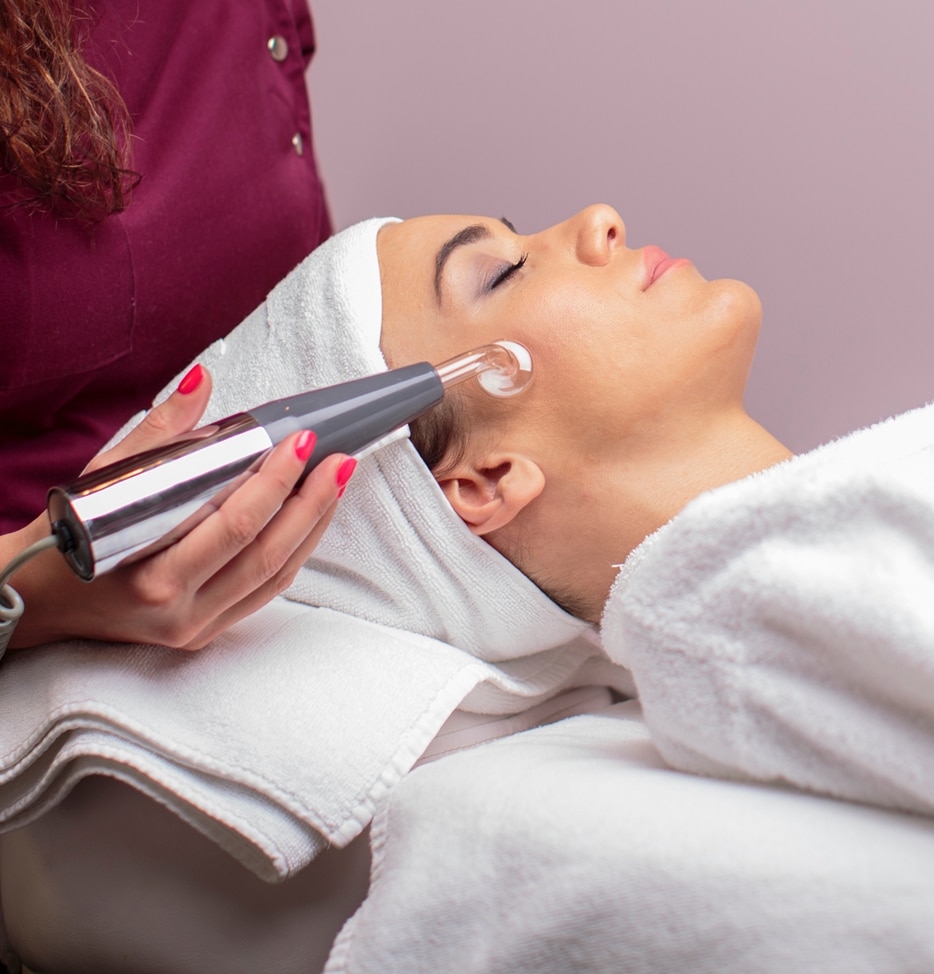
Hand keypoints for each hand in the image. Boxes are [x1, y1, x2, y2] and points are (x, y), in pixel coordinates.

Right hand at [5, 365, 354, 649]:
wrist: (39, 601)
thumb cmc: (65, 537)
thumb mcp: (102, 479)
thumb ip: (158, 432)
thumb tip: (202, 382)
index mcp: (151, 577)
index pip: (235, 526)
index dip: (275, 483)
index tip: (301, 443)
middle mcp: (180, 611)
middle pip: (268, 553)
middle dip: (312, 502)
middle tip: (338, 459)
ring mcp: (197, 627)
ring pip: (276, 576)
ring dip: (313, 526)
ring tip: (335, 482)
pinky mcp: (207, 630)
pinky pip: (266, 591)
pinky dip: (295, 552)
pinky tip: (310, 517)